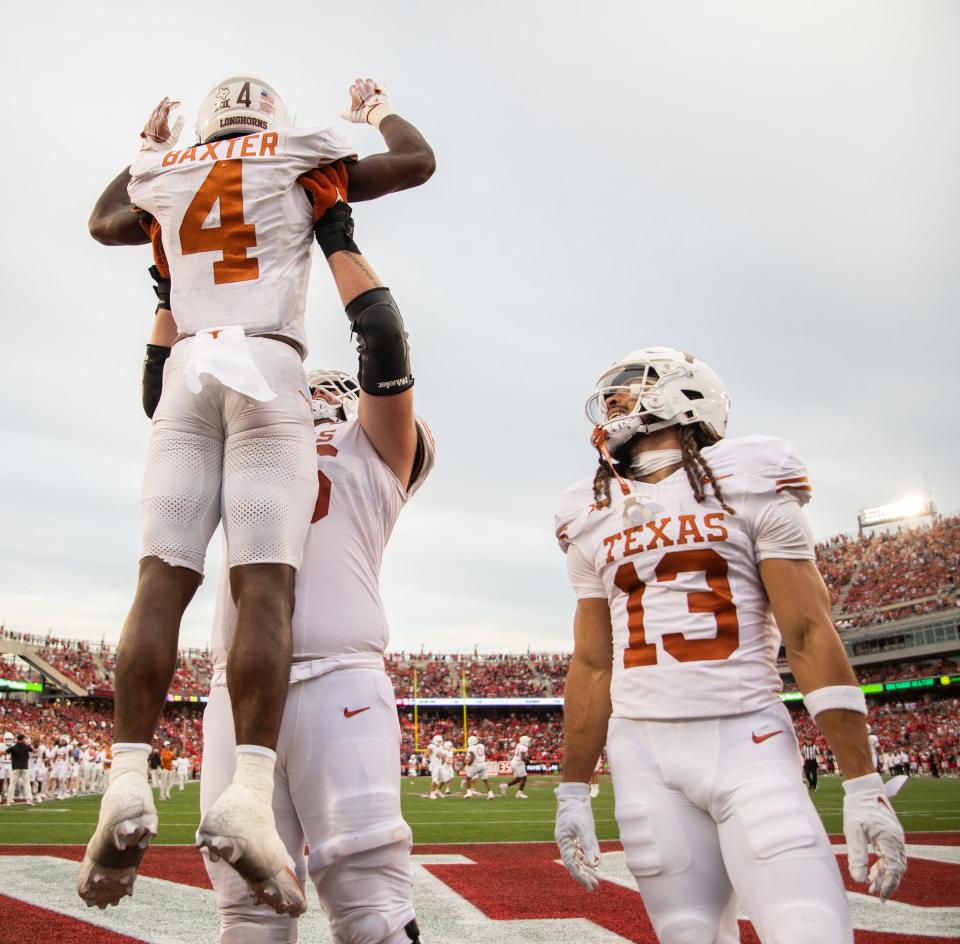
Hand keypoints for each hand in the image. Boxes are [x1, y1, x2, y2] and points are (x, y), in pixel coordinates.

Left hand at [140, 97, 182, 151]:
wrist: (151, 152)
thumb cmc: (164, 147)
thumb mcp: (174, 137)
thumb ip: (178, 125)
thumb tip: (182, 116)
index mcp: (161, 121)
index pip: (167, 108)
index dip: (174, 104)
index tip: (180, 103)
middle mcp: (154, 119)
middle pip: (159, 106)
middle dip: (166, 102)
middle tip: (170, 98)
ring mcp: (149, 122)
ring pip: (154, 110)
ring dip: (160, 105)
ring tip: (163, 102)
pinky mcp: (146, 125)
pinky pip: (151, 114)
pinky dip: (156, 110)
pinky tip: (157, 112)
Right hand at [341, 79, 392, 128]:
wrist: (378, 114)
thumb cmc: (365, 115)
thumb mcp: (353, 117)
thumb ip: (346, 115)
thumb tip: (341, 114)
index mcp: (356, 94)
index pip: (352, 88)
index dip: (352, 90)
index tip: (354, 93)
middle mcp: (363, 89)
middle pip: (359, 81)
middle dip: (359, 83)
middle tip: (361, 88)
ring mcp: (373, 89)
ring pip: (369, 81)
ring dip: (369, 83)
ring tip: (369, 87)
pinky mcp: (381, 91)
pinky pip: (381, 83)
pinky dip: (380, 85)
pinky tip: (379, 89)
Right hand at [555, 782, 601, 890]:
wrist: (573, 795)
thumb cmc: (578, 809)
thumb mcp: (584, 826)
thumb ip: (589, 844)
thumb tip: (594, 864)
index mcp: (564, 841)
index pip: (571, 864)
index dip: (580, 876)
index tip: (590, 885)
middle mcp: (565, 843)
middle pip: (574, 865)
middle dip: (584, 877)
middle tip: (595, 887)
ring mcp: (570, 840)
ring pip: (577, 860)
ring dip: (587, 870)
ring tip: (598, 881)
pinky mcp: (575, 837)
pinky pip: (579, 853)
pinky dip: (587, 861)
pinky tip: (595, 867)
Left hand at [842, 773, 906, 899]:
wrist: (863, 789)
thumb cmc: (857, 808)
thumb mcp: (853, 831)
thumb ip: (857, 855)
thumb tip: (858, 879)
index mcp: (890, 840)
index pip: (893, 869)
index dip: (887, 885)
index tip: (879, 896)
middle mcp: (897, 841)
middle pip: (896, 868)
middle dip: (886, 883)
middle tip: (874, 894)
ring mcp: (895, 838)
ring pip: (894, 863)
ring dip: (884, 875)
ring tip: (870, 885)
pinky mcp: (890, 835)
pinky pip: (890, 855)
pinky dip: (883, 865)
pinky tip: (872, 871)